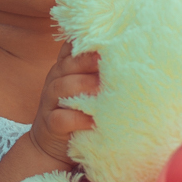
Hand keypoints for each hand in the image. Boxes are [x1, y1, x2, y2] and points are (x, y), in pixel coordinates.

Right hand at [29, 41, 98, 167]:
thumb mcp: (85, 88)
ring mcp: (50, 102)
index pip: (70, 48)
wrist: (51, 146)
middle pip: (67, 65)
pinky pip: (61, 118)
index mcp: (65, 69)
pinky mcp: (50, 124)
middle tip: (103, 60)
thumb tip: (131, 55)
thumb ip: (98, 73)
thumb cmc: (78, 111)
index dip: (83, 41)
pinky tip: (92, 120)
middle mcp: (55, 80)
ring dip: (82, 86)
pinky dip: (77, 118)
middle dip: (85, 61)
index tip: (104, 36)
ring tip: (100, 88)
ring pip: (61, 87)